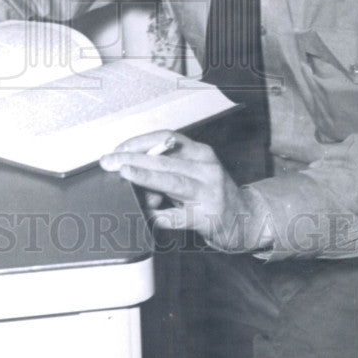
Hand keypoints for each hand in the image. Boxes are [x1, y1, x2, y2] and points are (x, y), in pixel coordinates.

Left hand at [99, 131, 266, 252]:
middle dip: (133, 158)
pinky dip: (158, 215)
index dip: (141, 141)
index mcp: (201, 153)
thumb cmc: (212, 194)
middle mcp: (207, 168)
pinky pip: (177, 216)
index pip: (167, 138)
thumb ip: (169, 170)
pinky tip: (146, 214)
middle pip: (165, 158)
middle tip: (109, 161)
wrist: (247, 219)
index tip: (119, 148)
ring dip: (146, 176)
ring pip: (173, 181)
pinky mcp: (208, 217)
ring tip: (125, 173)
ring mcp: (209, 192)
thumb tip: (134, 173)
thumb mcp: (195, 173)